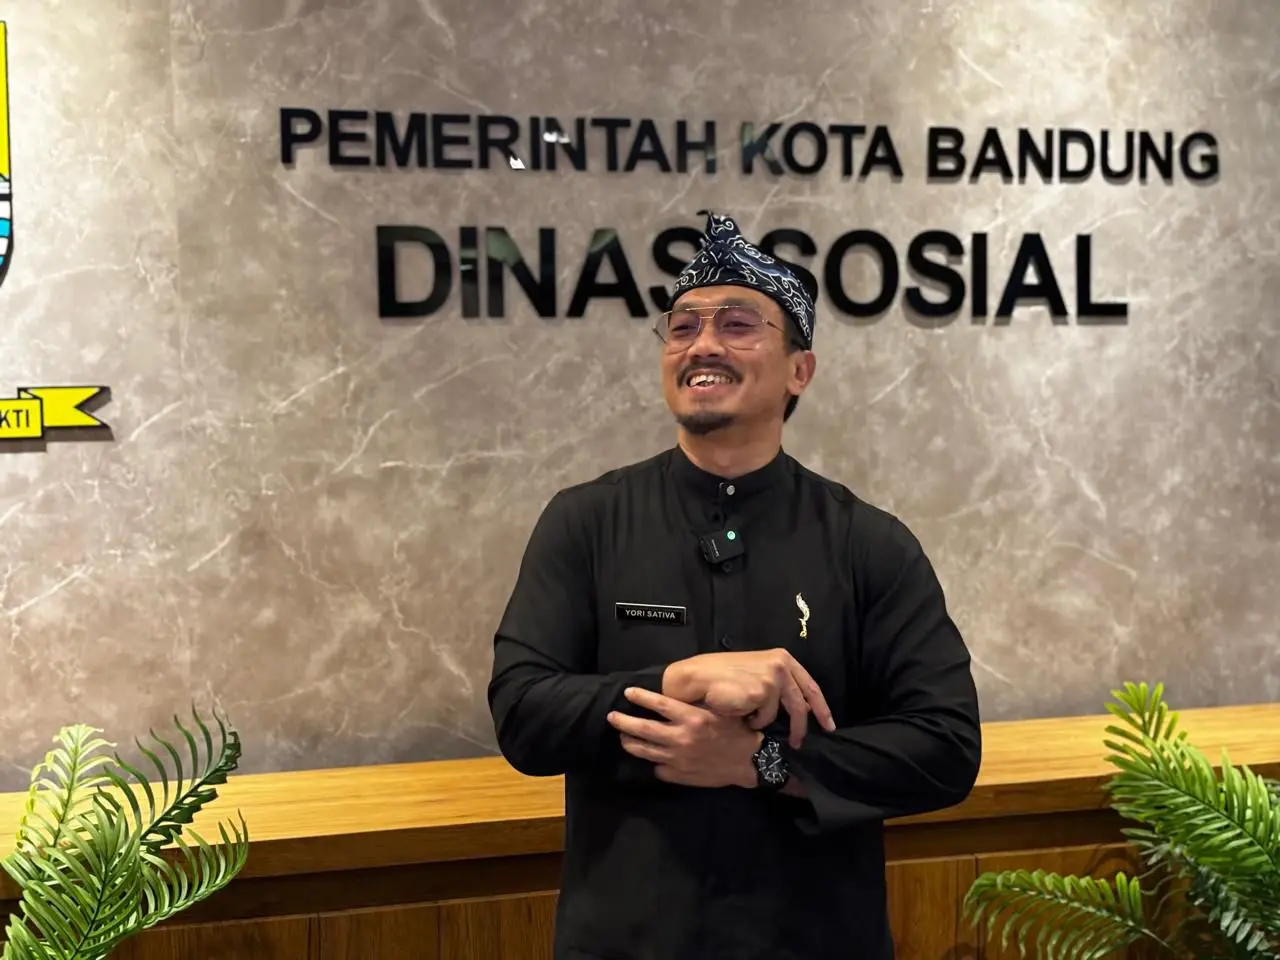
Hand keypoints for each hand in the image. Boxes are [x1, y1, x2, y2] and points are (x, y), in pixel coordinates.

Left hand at [607, 687, 761, 788]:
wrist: (750, 760)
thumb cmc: (736, 730)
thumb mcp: (717, 710)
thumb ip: (693, 705)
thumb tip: (670, 697)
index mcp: (691, 718)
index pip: (658, 704)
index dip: (640, 697)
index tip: (628, 692)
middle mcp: (681, 738)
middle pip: (643, 729)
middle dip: (623, 722)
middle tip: (612, 717)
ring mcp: (678, 759)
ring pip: (645, 751)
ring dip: (630, 742)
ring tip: (623, 737)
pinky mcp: (679, 775)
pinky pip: (658, 768)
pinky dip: (652, 762)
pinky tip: (650, 757)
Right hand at [662, 649, 835, 748]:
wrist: (696, 678)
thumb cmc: (721, 677)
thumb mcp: (756, 675)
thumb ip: (778, 686)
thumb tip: (799, 709)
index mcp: (781, 658)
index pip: (811, 686)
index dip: (821, 708)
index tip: (828, 726)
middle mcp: (781, 665)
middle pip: (801, 704)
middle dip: (801, 727)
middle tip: (797, 743)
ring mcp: (773, 678)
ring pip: (780, 714)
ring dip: (763, 721)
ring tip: (745, 714)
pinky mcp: (763, 692)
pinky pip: (764, 718)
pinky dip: (752, 721)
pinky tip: (737, 710)